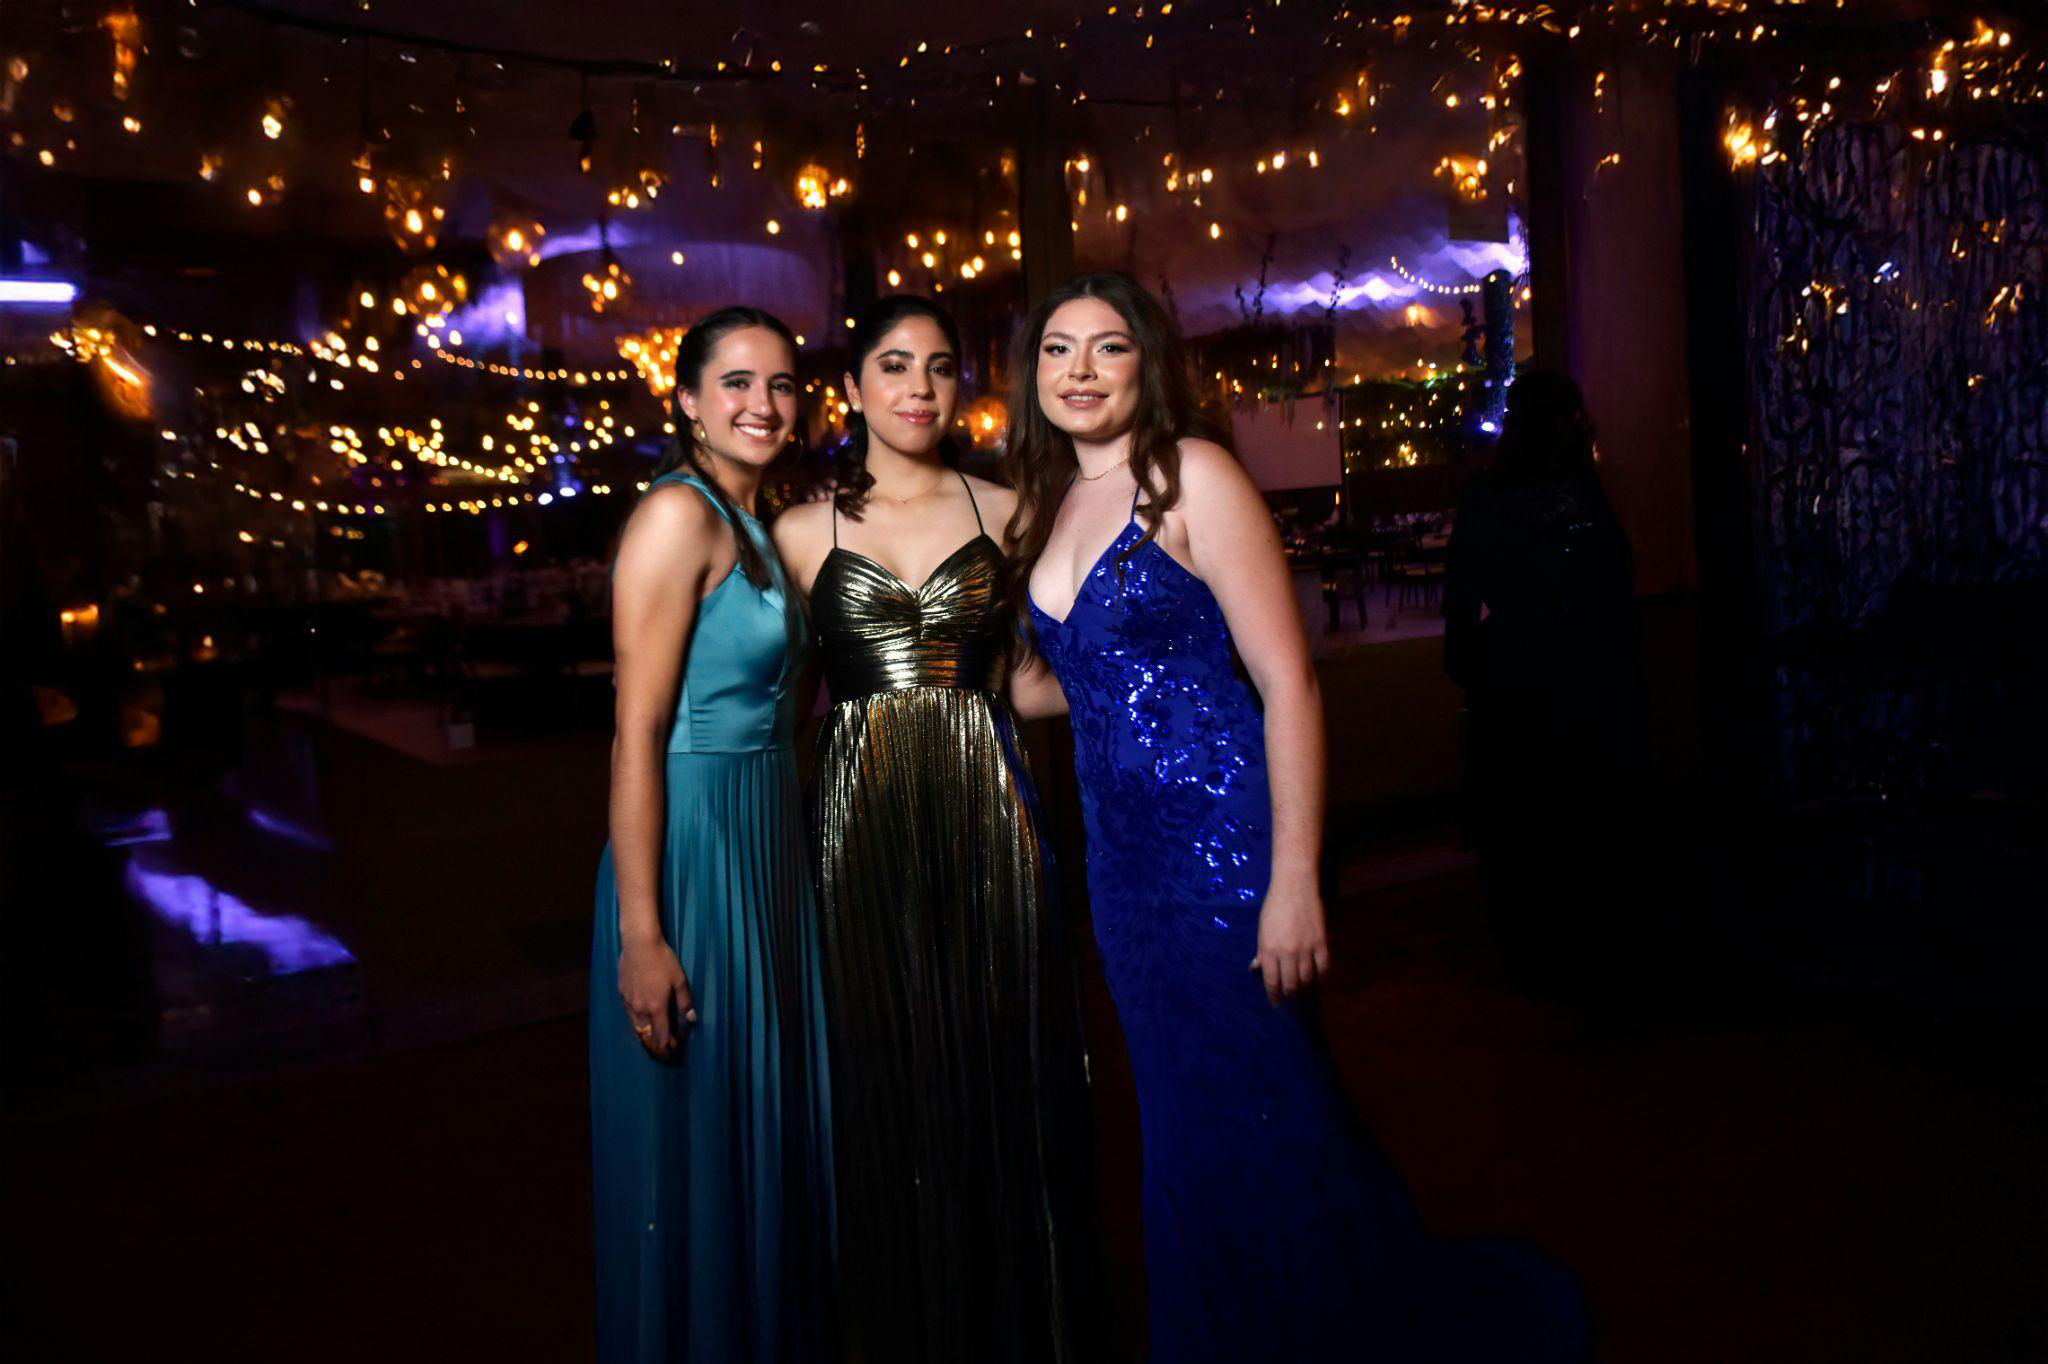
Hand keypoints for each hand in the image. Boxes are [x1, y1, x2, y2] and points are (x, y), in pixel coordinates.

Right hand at [618, 934, 695, 1054]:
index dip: (666, 1046)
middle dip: (654, 1042)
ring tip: (652, 1033)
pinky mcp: (621, 993)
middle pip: (646, 1034)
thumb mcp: (679, 980)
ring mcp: (628, 1002)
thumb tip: (691, 1019)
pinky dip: (636, 1019)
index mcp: (656, 1007)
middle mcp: (640, 1009)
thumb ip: (685, 1002)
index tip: (671, 1050)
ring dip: (644, 1032)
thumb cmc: (662, 960)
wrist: (639, 944)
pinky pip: (629, 1013)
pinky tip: (642, 1015)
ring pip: (635, 1025)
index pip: (661, 1035)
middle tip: (663, 1045)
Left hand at [1250, 880, 1331, 1004]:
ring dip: (1305, 987)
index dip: (1274, 995)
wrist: (1295, 886)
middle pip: (1291, 984)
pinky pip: (1324, 967)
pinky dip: (1322, 976)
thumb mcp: (1262, 929)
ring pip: (1308, 979)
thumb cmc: (1274, 906)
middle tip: (1290, 996)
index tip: (1275, 1002)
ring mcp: (1306, 949)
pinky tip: (1319, 978)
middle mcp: (1288, 953)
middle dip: (1290, 994)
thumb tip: (1257, 968)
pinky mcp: (1322, 943)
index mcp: (1270, 950)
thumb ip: (1262, 951)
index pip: (1272, 981)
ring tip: (1303, 989)